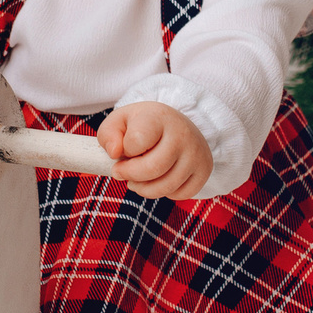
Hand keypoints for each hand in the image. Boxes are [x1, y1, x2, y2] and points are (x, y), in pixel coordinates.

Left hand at [96, 101, 213, 200]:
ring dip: (143, 189)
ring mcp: (196, 154)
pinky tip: (158, 180)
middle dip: (129, 176)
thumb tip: (115, 153)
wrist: (176, 124)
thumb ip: (108, 135)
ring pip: (165, 187)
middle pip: (151, 169)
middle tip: (121, 172)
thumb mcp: (120, 122)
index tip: (122, 151)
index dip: (122, 152)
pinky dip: (164, 193)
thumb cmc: (143, 125)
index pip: (135, 143)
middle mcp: (183, 134)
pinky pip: (180, 194)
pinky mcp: (204, 171)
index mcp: (159, 117)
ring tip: (136, 180)